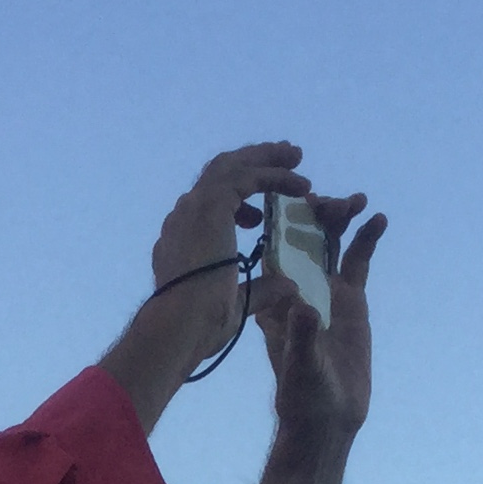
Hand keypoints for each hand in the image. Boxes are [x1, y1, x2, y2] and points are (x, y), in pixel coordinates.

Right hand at [102, 142, 313, 433]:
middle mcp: (183, 218)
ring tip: (295, 157)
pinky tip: (302, 186)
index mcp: (180, 241)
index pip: (207, 208)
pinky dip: (276, 176)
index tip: (259, 214)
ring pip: (232, 167)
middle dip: (252, 164)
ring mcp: (193, 208)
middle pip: (218, 176)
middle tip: (283, 159)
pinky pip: (248, 177)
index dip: (235, 204)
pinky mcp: (212, 204)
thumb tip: (288, 286)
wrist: (180, 324)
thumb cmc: (200, 326)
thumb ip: (261, 291)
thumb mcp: (237, 304)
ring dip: (266, 159)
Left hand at [255, 196, 384, 464]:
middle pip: (302, 239)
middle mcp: (297, 288)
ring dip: (340, 219)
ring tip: (356, 201)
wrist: (327, 416)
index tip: (292, 201)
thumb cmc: (303, 394)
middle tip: (331, 202)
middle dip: (315, 215)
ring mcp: (324, 291)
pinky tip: (378, 220)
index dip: (281, 224)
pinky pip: (357, 261)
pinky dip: (366, 239)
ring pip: (330, 244)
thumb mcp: (301, 365)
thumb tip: (305, 308)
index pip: (273, 252)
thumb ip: (302, 336)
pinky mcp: (350, 300)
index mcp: (275, 299)